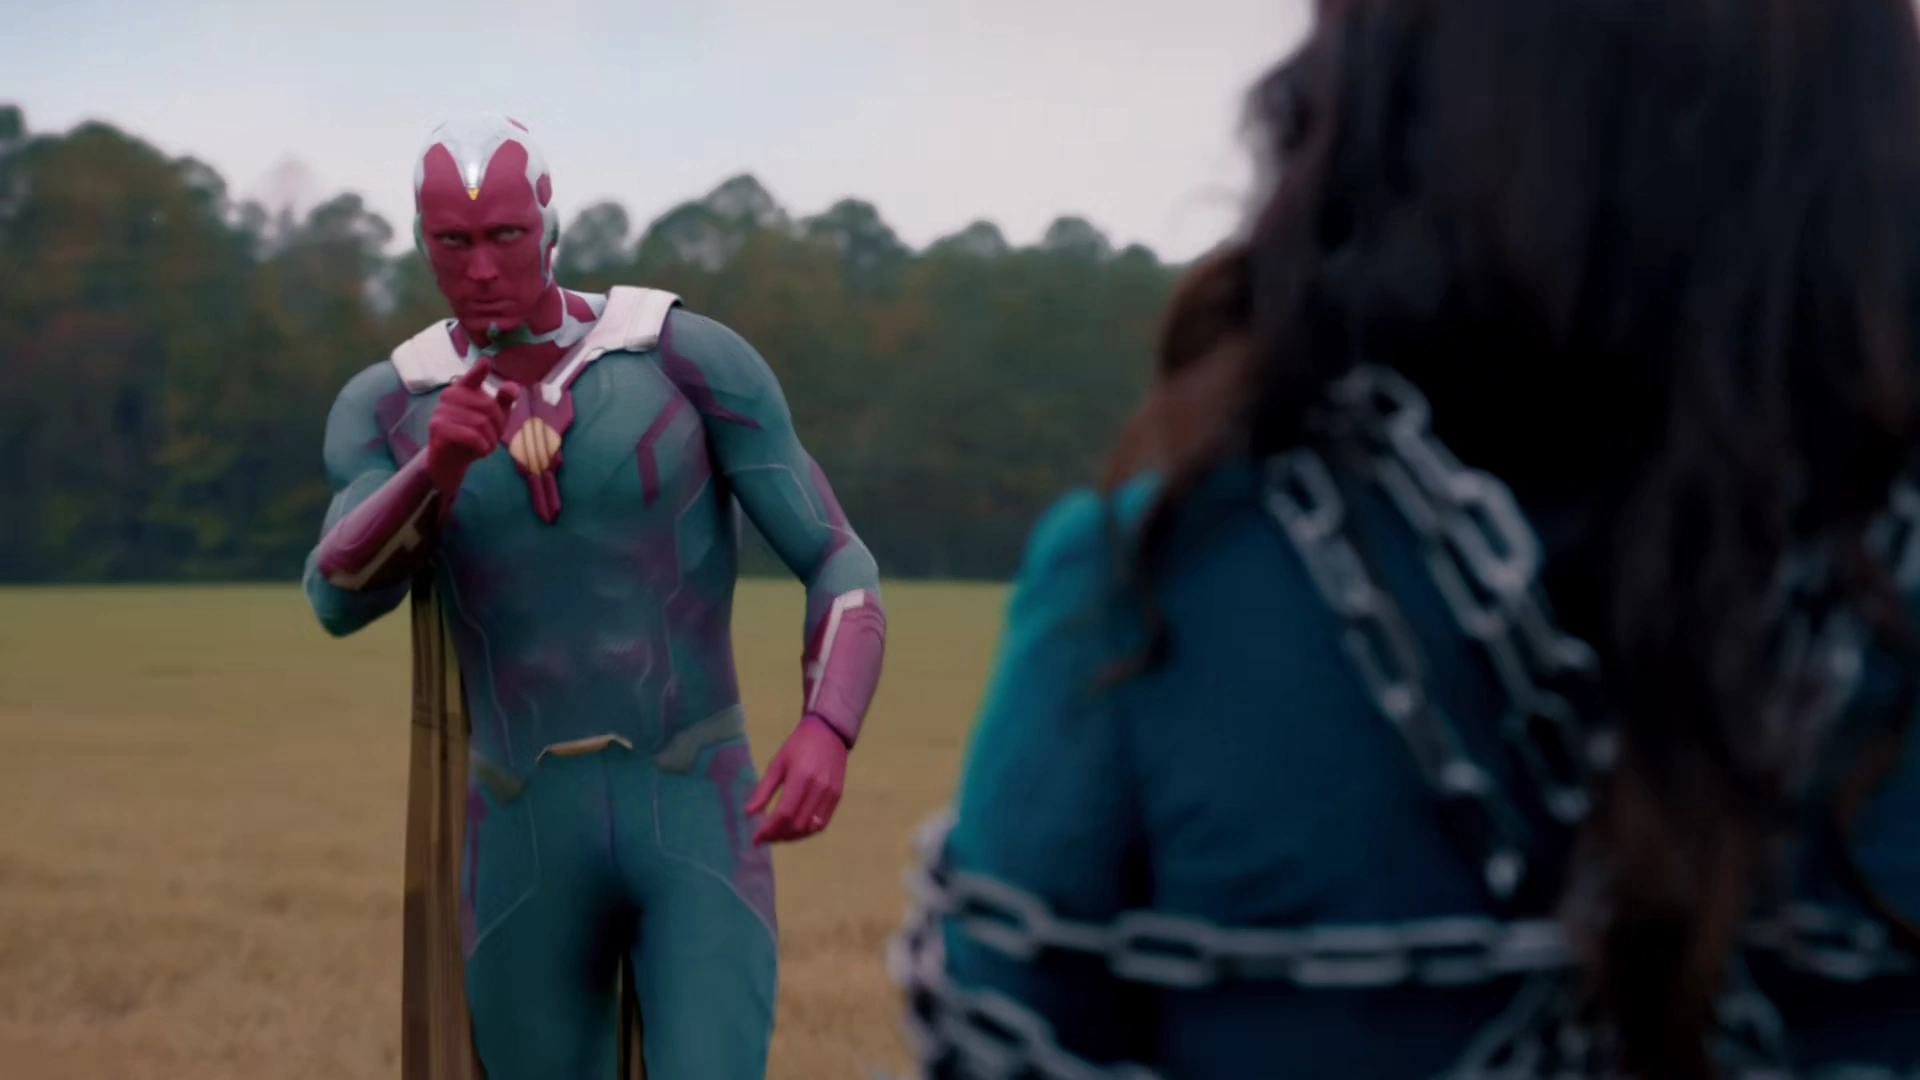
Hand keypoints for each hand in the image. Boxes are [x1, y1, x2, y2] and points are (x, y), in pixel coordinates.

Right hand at [426, 358, 518, 498]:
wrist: (450, 461)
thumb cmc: (473, 435)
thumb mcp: (494, 418)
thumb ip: (504, 402)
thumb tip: (512, 387)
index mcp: (463, 388)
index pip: (474, 377)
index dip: (480, 370)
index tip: (486, 361)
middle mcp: (449, 394)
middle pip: (490, 407)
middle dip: (498, 427)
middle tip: (490, 439)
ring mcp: (441, 410)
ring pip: (481, 423)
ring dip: (490, 440)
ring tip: (483, 446)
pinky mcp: (438, 427)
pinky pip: (472, 436)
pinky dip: (482, 447)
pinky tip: (477, 451)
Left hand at [746, 716, 848, 844]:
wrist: (828, 733)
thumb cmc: (798, 746)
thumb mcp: (777, 763)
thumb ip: (764, 790)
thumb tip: (749, 813)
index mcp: (800, 777)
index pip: (784, 813)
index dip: (768, 830)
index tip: (755, 838)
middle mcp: (818, 788)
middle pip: (797, 824)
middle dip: (778, 836)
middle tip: (765, 837)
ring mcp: (830, 794)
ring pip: (810, 828)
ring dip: (792, 837)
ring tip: (778, 835)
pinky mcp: (837, 797)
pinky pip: (822, 824)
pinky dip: (806, 831)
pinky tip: (795, 830)